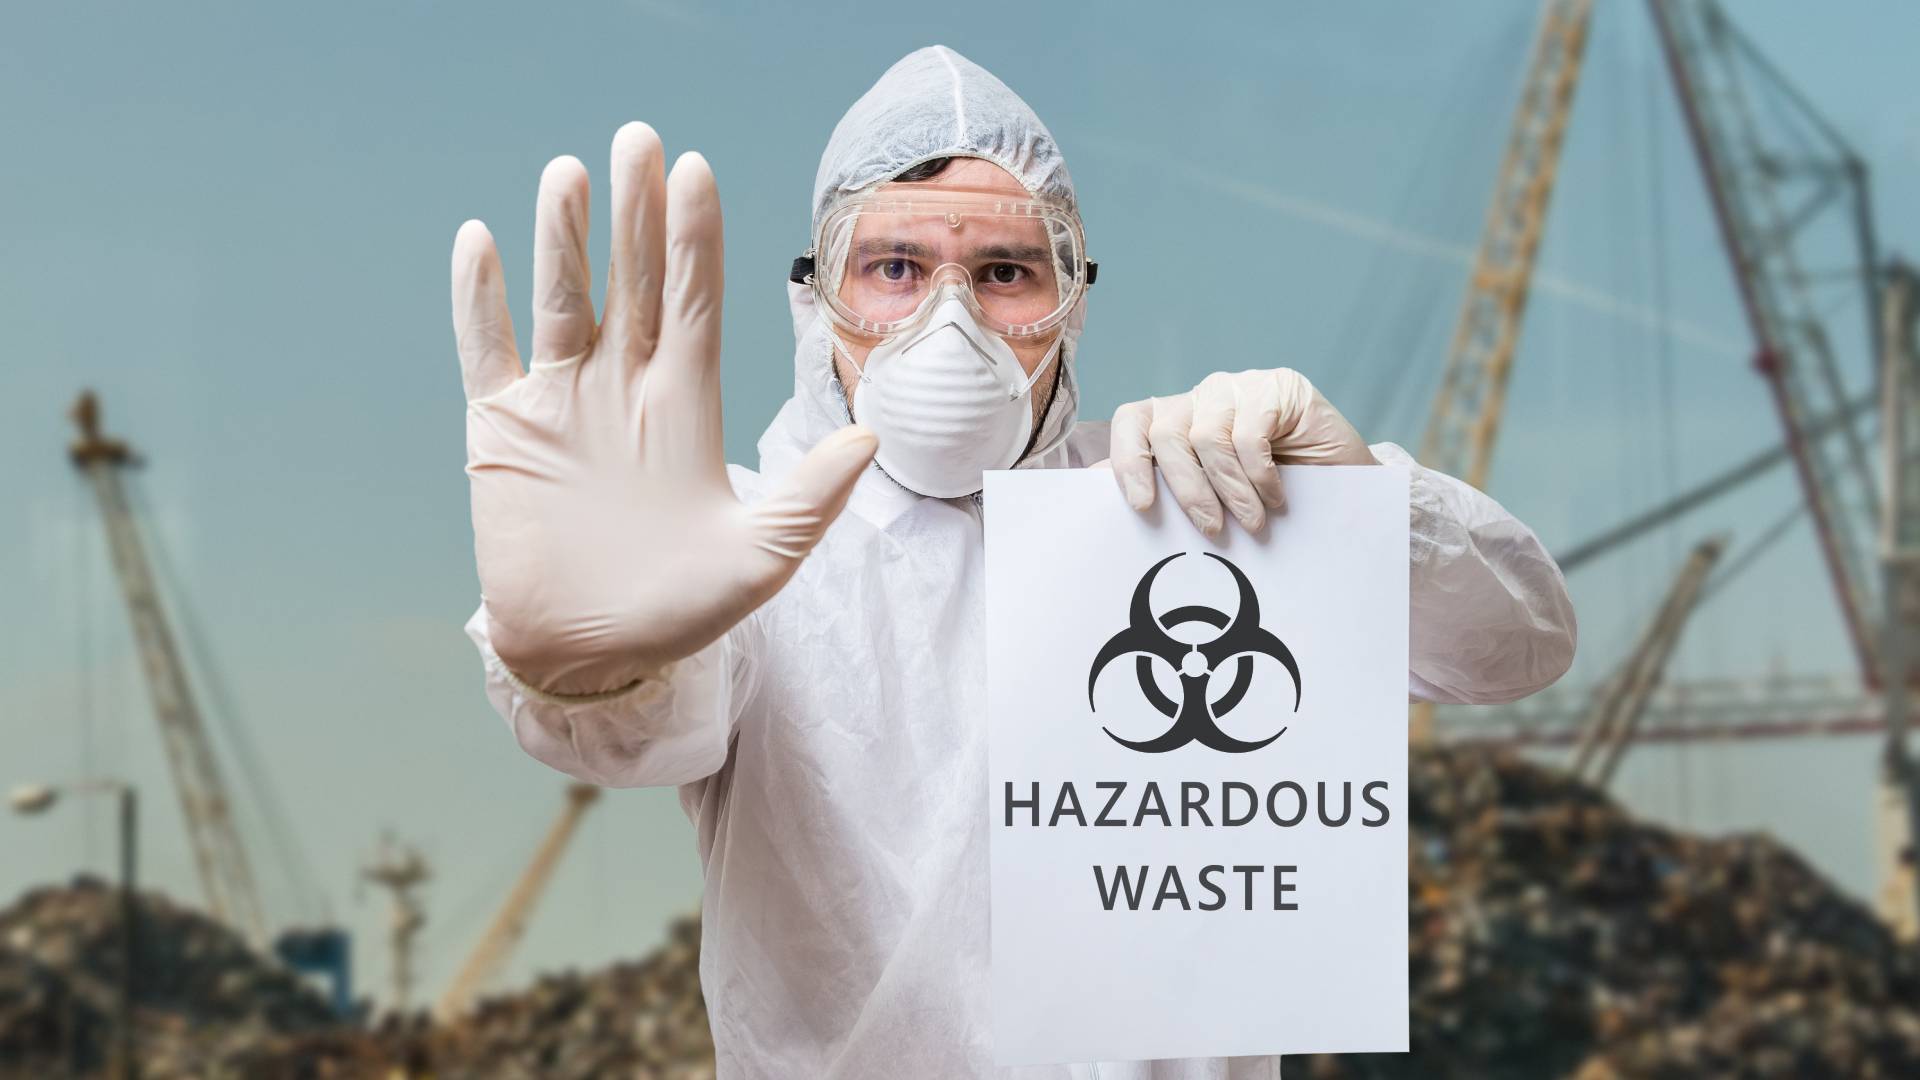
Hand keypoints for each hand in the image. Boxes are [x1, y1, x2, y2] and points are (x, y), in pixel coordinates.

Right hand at [454, 124, 876, 693]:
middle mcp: (625, 388)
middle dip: (635, 213)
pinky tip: (481, 241)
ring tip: (569, 173)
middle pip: (632, 281)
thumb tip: (872, 436)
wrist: (588, 656)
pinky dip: (480, 300)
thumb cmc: (679, 610)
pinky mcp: (504, 429)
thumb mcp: (762, 558)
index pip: (694, 301)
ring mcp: (562, 402)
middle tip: (636, 140)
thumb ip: (811, 498)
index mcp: (687, 405)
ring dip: (563, 239)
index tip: (694, 170)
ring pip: (562, 301)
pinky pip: (488, 350)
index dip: (695, 238)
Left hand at [1108, 368, 1375, 535]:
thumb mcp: (1216, 497)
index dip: (1127, 460)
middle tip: (1211, 530)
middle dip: (1185, 489)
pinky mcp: (1277, 388)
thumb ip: (1173, 494)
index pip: (1133, 421)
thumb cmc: (1271, 497)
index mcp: (1177, 418)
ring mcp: (1239, 387)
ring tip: (1252, 524)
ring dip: (1230, 491)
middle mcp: (1202, 396)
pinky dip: (1260, 475)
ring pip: (1206, 437)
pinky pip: (1249, 435)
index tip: (1141, 505)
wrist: (1344, 485)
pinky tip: (1277, 498)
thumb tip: (1122, 511)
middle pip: (1166, 434)